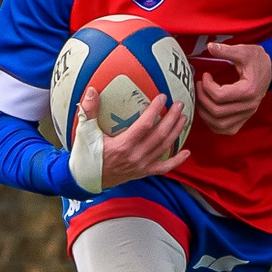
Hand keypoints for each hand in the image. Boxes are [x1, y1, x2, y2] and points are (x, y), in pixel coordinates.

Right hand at [68, 85, 189, 193]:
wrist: (84, 181)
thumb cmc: (84, 155)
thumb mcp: (84, 132)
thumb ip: (89, 111)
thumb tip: (92, 90)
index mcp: (123, 146)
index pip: (145, 125)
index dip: (156, 110)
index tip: (162, 97)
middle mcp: (135, 156)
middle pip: (160, 135)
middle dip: (172, 118)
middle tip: (179, 104)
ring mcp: (141, 166)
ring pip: (164, 148)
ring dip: (176, 132)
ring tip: (183, 118)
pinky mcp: (142, 173)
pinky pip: (163, 168)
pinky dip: (176, 161)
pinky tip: (186, 152)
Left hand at [194, 41, 271, 135]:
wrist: (270, 69)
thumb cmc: (256, 60)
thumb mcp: (244, 51)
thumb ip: (226, 50)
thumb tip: (210, 47)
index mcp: (249, 90)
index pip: (220, 96)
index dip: (207, 86)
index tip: (205, 75)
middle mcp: (249, 106)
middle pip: (217, 112)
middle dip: (202, 99)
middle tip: (199, 86)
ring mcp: (247, 115)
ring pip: (219, 124)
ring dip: (205, 113)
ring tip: (201, 98)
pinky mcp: (244, 119)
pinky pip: (226, 129)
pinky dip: (213, 124)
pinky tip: (208, 110)